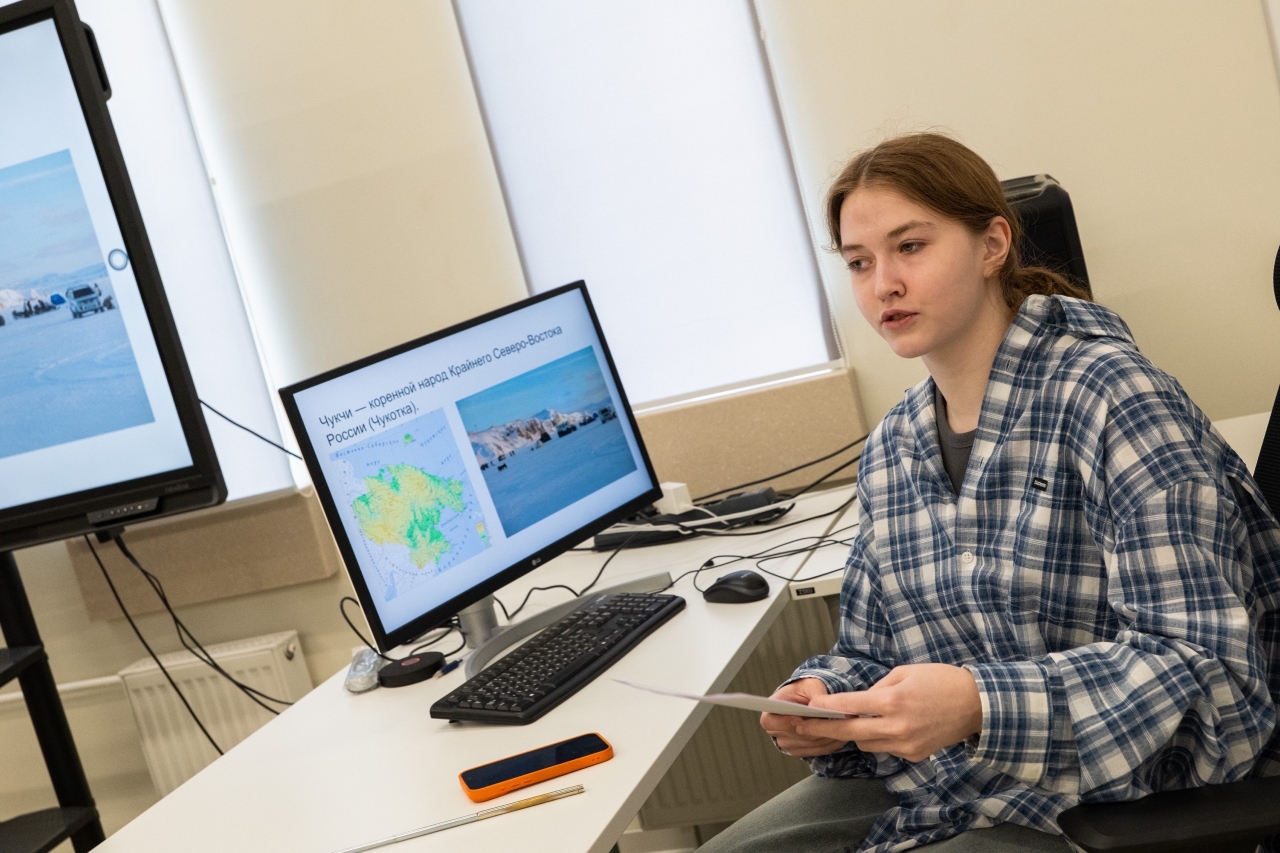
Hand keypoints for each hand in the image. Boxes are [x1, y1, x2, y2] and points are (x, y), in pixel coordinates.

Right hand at [759, 678, 846, 757]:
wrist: (808, 700)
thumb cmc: (805, 691)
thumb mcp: (810, 685)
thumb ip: (815, 693)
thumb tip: (820, 705)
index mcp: (771, 712)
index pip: (770, 722)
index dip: (787, 721)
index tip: (803, 717)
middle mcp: (775, 731)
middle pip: (794, 735)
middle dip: (815, 728)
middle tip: (834, 721)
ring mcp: (787, 743)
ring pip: (809, 744)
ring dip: (826, 736)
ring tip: (842, 727)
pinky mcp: (800, 750)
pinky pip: (817, 751)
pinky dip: (830, 743)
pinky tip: (840, 735)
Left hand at [796, 664, 981, 762]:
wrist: (976, 705)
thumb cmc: (941, 681)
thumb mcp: (905, 672)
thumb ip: (878, 688)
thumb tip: (858, 701)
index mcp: (894, 700)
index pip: (850, 706)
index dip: (826, 707)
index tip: (809, 707)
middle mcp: (898, 726)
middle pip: (851, 732)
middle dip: (823, 729)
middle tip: (801, 726)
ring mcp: (906, 744)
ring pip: (866, 744)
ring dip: (855, 733)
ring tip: (846, 722)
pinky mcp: (914, 755)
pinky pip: (885, 749)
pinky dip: (878, 738)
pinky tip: (882, 726)